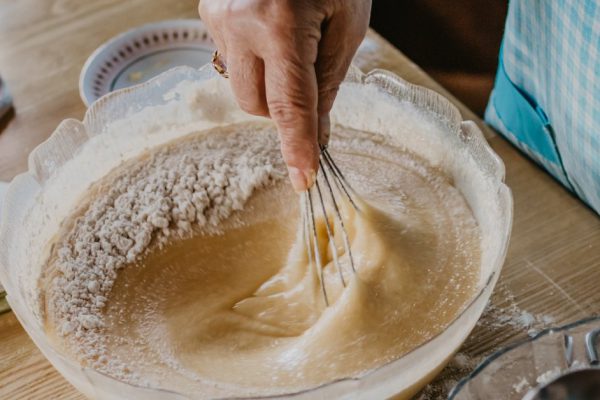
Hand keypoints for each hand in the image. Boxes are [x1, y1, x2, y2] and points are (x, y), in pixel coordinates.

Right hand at [199, 0, 370, 190]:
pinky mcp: (208, 12)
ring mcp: (216, 16)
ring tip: (290, 45)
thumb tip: (316, 135)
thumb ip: (327, 85)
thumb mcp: (346, 24)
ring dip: (268, 86)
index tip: (302, 182)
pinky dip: (255, 61)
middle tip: (309, 80)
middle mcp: (238, 22)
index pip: (289, 106)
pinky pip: (231, 60)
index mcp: (281, 23)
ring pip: (241, 87)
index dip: (297, 148)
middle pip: (256, 106)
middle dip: (284, 111)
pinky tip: (270, 31)